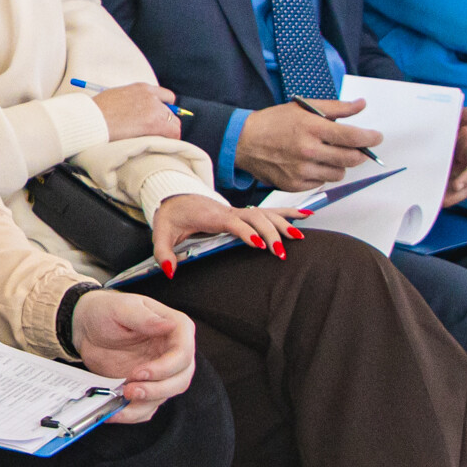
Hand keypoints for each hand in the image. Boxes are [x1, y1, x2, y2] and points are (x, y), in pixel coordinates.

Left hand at [70, 289, 198, 420]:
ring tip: (121, 397)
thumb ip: (145, 318)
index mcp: (176, 329)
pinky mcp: (147, 387)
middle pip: (180, 380)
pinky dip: (133, 413)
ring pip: (166, 396)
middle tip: (130, 389)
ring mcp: (162, 372)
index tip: (139, 372)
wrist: (87, 327)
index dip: (164, 368)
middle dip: (157, 389)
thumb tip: (169, 325)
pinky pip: (147, 407)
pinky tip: (116, 410)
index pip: (183, 354)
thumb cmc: (106, 311)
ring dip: (145, 402)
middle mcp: (174, 353)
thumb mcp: (122, 308)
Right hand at [90, 81, 181, 139]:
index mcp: (142, 88)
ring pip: (174, 123)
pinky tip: (161, 145)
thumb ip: (131, 101)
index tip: (157, 118)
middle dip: (166, 122)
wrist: (93, 119)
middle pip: (171, 111)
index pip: (165, 96)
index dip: (163, 109)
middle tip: (156, 133)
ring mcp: (154, 109)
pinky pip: (173, 133)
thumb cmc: (98, 111)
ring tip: (156, 141)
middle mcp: (151, 96)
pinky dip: (170, 139)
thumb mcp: (117, 97)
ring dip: (167, 132)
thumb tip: (135, 112)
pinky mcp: (154, 123)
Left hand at [148, 191, 295, 268]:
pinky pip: (269, 211)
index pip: (232, 223)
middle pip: (256, 218)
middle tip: (280, 252)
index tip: (258, 244)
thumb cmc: (171, 215)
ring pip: (266, 214)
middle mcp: (228, 212)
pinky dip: (288, 212)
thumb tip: (170, 271)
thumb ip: (163, 253)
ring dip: (283, 224)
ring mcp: (238, 211)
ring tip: (299, 237)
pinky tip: (306, 214)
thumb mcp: (161, 233)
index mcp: (211, 216)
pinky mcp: (243, 214)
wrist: (174, 196)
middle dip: (270, 233)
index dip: (246, 232)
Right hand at [231, 97, 380, 190]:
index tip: (376, 137)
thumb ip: (336, 108)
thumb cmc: (274, 122)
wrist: (244, 142)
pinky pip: (321, 183)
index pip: (353, 137)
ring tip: (327, 154)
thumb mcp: (303, 108)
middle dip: (359, 153)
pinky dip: (321, 174)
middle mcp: (308, 151)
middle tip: (355, 147)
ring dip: (339, 165)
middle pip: (351, 159)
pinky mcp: (295, 185)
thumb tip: (361, 105)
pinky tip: (311, 164)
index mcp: (312, 128)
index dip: (370, 138)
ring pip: (339, 174)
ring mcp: (301, 171)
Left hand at [442, 109, 466, 205]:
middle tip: (442, 201)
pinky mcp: (457, 178)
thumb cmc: (450, 124)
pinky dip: (445, 196)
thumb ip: (462, 116)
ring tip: (436, 203)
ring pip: (463, 191)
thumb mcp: (455, 119)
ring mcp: (466, 172)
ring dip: (451, 198)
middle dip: (458, 194)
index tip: (456, 185)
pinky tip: (432, 200)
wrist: (440, 130)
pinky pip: (453, 191)